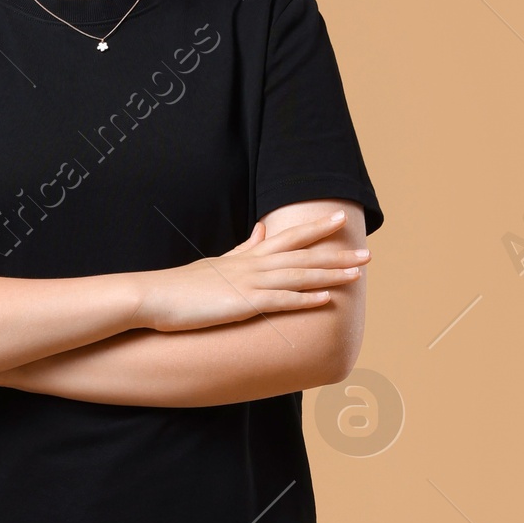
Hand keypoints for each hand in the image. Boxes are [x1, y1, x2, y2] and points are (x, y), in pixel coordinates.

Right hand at [135, 210, 366, 331]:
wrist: (154, 297)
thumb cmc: (182, 286)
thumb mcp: (217, 262)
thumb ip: (244, 248)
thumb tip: (262, 230)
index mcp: (247, 257)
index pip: (288, 238)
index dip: (316, 229)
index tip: (340, 218)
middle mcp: (252, 265)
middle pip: (302, 255)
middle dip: (337, 254)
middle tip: (368, 253)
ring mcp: (249, 283)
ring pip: (298, 276)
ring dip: (330, 274)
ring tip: (358, 273)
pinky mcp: (243, 304)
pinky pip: (280, 300)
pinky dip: (305, 297)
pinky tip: (327, 297)